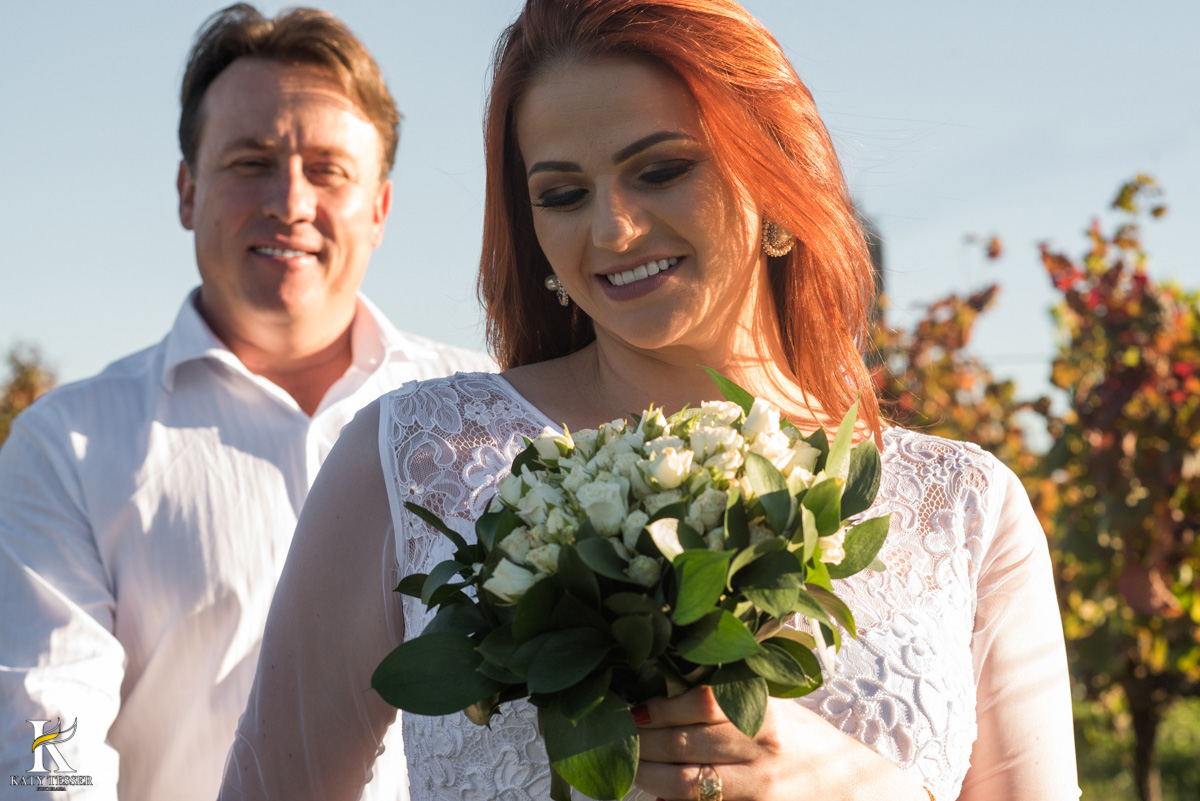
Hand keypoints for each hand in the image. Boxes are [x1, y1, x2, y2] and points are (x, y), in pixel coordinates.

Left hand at [631, 686, 927, 800]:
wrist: (853, 788)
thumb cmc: (805, 741)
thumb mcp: (777, 708)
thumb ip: (729, 700)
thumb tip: (661, 697)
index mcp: (765, 709)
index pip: (700, 702)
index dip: (659, 706)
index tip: (633, 708)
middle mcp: (762, 748)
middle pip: (683, 744)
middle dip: (640, 742)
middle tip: (613, 737)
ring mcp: (760, 788)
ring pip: (684, 784)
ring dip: (645, 775)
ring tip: (625, 766)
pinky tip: (654, 795)